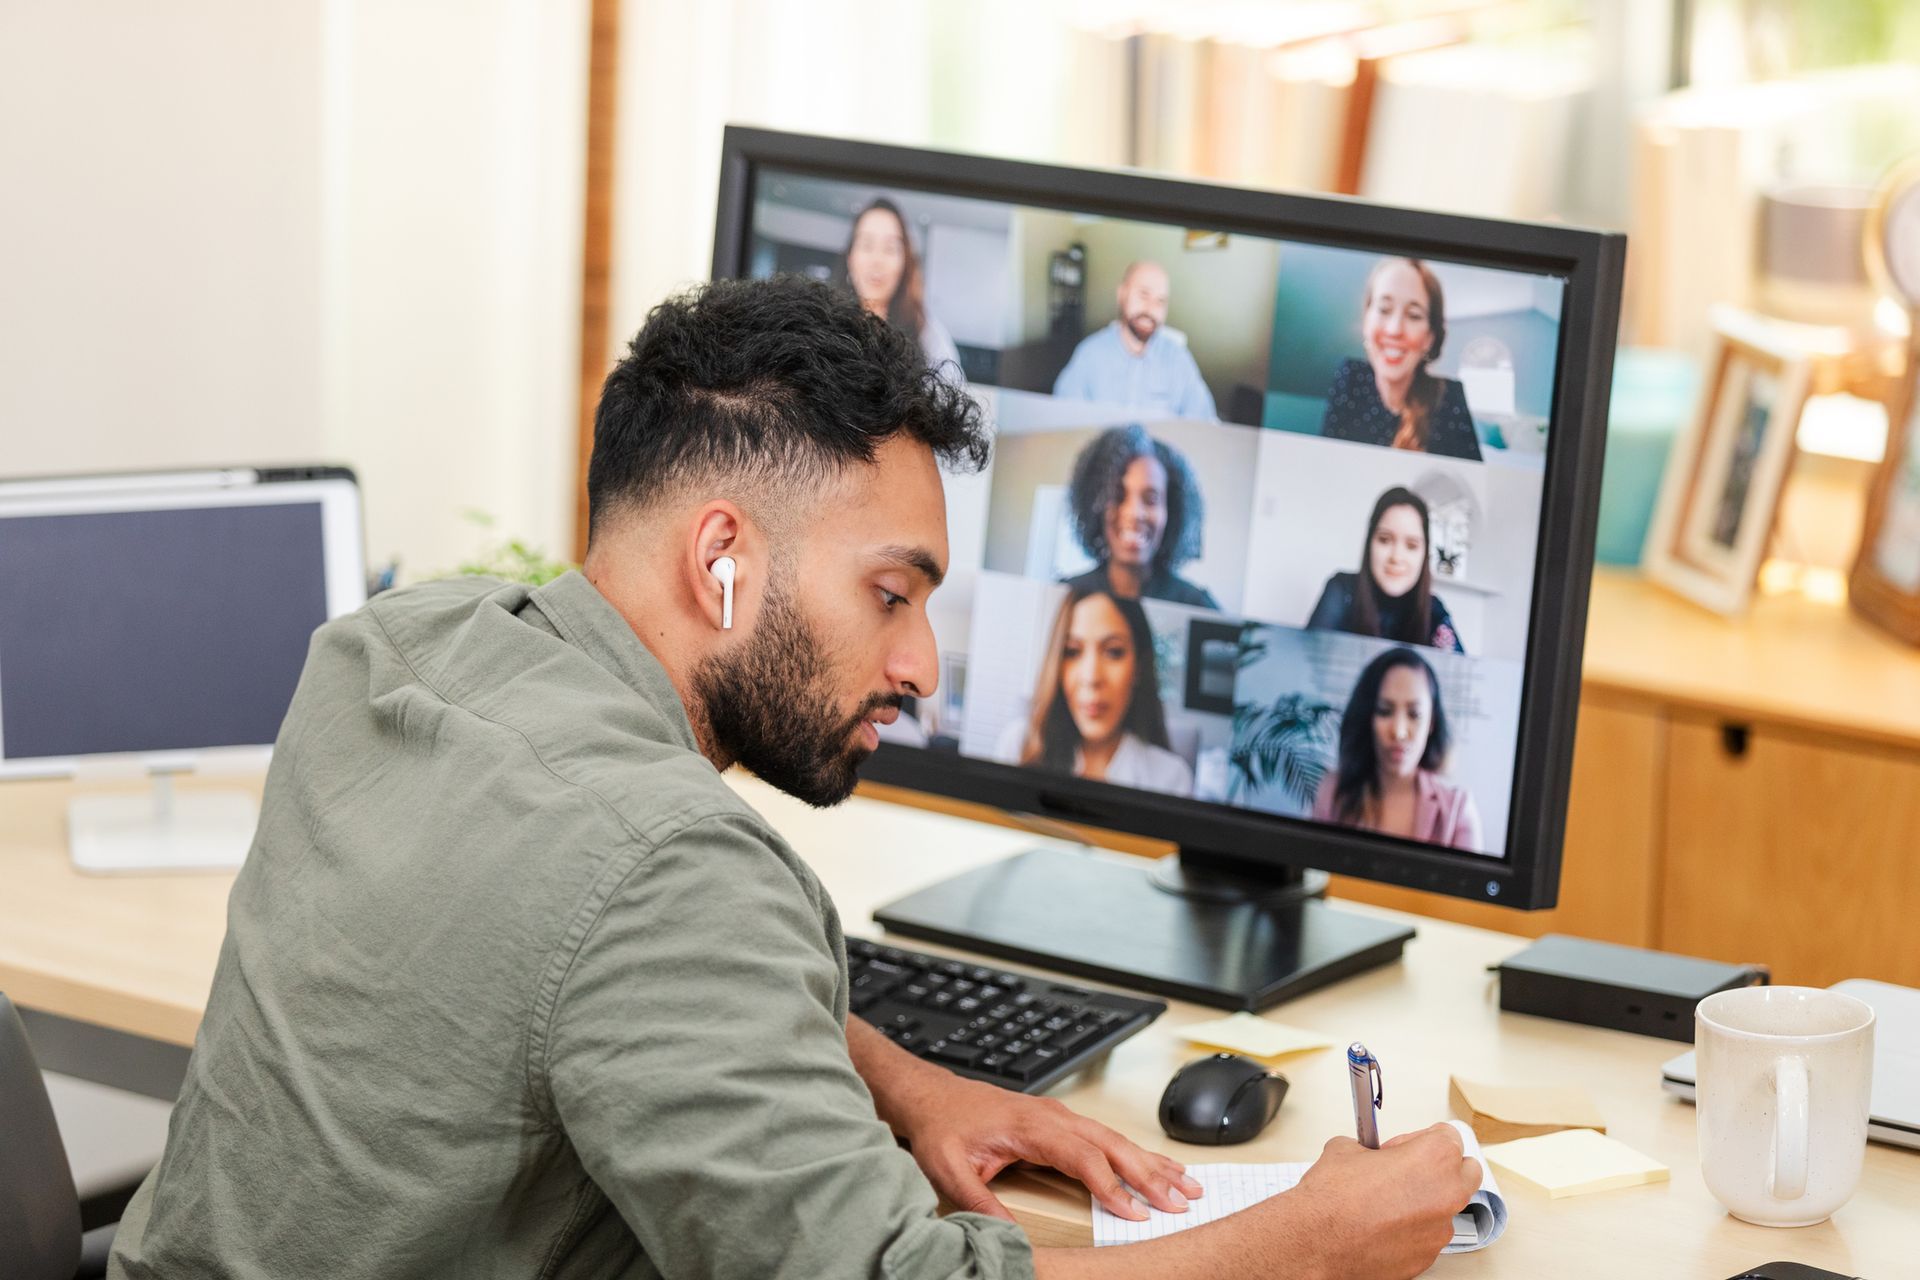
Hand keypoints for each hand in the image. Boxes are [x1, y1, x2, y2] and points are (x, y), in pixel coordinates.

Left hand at [892, 1072, 1202, 1223]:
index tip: (1136, 1212)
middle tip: (1181, 1201)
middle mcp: (1053, 1117)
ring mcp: (1060, 1117)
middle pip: (1111, 1145)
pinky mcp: (1060, 1122)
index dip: (1111, 1186)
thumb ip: (980, 1205)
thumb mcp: (951, 1171)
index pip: (1083, 1157)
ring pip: (1115, 1139)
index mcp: (1031, 1127)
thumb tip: (1010, 1238)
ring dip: (1152, 1163)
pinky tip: (1157, 1166)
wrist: (933, 1096)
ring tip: (1187, 1185)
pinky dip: (1137, 1153)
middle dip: (1149, 1174)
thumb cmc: (942, 1128)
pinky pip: (1106, 1137)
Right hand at [1283, 1122, 1480, 1279]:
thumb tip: (1368, 1152)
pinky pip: (1427, 1236)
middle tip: (1410, 1169)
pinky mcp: (1427, 1257)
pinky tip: (1382, 1226)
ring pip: (1446, 1207)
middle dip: (1442, 1168)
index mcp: (1434, 1158)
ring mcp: (1439, 1230)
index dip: (1422, 1137)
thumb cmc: (1332, 1199)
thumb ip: (1371, 1147)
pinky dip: (1412, 1230)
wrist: (1316, 1241)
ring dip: (1425, 1202)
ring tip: (1387, 1202)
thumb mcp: (1347, 1149)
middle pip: (1467, 1171)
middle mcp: (1446, 1194)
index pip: (1449, 1136)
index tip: (1407, 1145)